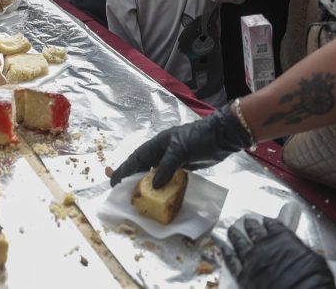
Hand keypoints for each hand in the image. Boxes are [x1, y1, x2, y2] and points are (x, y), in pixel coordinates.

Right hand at [109, 108, 251, 187]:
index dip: (124, 170)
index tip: (114, 182)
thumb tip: (153, 186)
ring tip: (139, 198)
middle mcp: (162, 153)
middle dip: (133, 179)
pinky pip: (168, 179)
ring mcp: (172, 160)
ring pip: (155, 174)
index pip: (136, 159)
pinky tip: (160, 196)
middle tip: (123, 194)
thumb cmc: (198, 138)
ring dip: (147, 185)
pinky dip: (163, 187)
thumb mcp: (180, 150)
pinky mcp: (183, 167)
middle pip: (143, 167)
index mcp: (157, 145)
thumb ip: (166, 167)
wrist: (221, 136)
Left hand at [222, 217, 335, 288]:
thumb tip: (295, 246)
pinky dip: (227, 253)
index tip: (267, 221)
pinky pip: (231, 261)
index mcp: (282, 238)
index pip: (274, 225)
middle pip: (254, 231)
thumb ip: (299, 248)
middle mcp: (264, 245)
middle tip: (246, 221)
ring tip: (232, 230)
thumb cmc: (313, 280)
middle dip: (250, 225)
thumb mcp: (313, 259)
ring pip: (239, 242)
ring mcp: (251, 259)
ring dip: (235, 235)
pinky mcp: (242, 275)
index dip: (269, 223)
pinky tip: (224, 248)